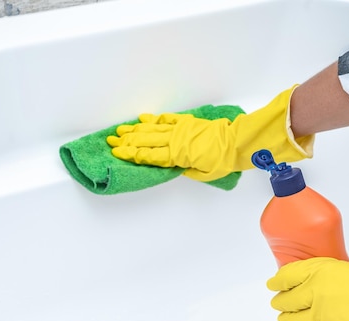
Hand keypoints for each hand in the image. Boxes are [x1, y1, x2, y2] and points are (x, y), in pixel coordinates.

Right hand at [107, 87, 313, 181]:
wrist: (237, 142)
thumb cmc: (223, 161)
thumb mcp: (204, 173)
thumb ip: (187, 170)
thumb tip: (176, 167)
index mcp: (177, 155)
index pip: (148, 155)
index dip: (131, 154)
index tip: (117, 152)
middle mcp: (175, 141)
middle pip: (145, 141)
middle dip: (127, 141)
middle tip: (111, 141)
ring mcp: (180, 129)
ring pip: (152, 129)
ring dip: (135, 130)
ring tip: (120, 130)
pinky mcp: (187, 122)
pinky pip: (166, 120)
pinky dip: (153, 119)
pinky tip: (143, 119)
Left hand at [267, 257, 348, 320]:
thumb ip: (339, 271)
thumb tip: (339, 274)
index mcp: (320, 270)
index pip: (288, 275)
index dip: (278, 281)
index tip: (273, 284)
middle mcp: (316, 292)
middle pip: (288, 299)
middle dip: (281, 302)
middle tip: (279, 304)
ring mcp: (323, 315)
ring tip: (286, 320)